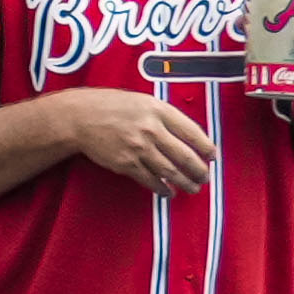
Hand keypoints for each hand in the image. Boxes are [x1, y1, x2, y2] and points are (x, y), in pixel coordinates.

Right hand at [53, 85, 218, 188]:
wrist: (81, 117)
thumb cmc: (111, 106)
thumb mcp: (141, 101)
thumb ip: (163, 116)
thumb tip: (186, 136)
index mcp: (158, 110)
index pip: (191, 131)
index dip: (206, 146)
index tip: (213, 156)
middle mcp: (151, 129)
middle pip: (184, 155)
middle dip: (199, 170)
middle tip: (205, 177)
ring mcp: (139, 148)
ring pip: (170, 171)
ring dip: (184, 182)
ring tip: (193, 188)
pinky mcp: (127, 164)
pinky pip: (150, 180)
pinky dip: (162, 189)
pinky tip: (169, 192)